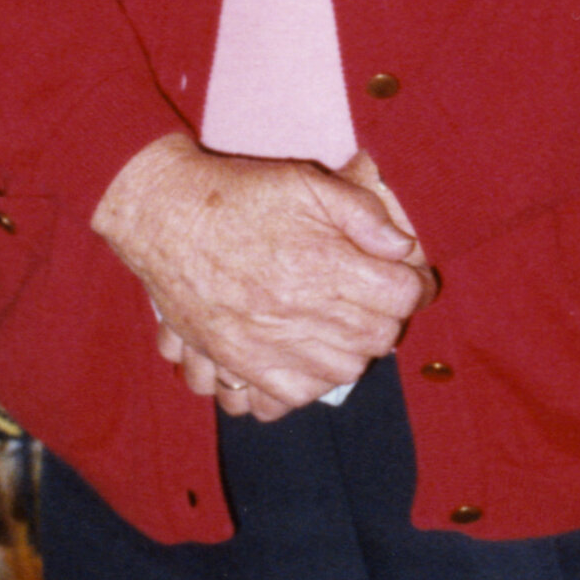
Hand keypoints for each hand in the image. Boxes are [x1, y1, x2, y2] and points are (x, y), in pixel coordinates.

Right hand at [93, 136, 434, 419]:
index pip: (399, 296)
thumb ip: (362, 213)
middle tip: (376, 298)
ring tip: (344, 323)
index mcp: (320, 263)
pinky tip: (309, 353)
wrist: (163, 217)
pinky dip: (310, 381)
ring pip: (342, 371)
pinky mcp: (237, 362)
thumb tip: (401, 247)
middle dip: (387, 316)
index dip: (416, 286)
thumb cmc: (237, 195)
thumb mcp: (306, 183)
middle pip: (377, 337)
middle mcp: (296, 310)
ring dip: (353, 349)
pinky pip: (292, 396)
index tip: (410, 279)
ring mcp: (265, 343)